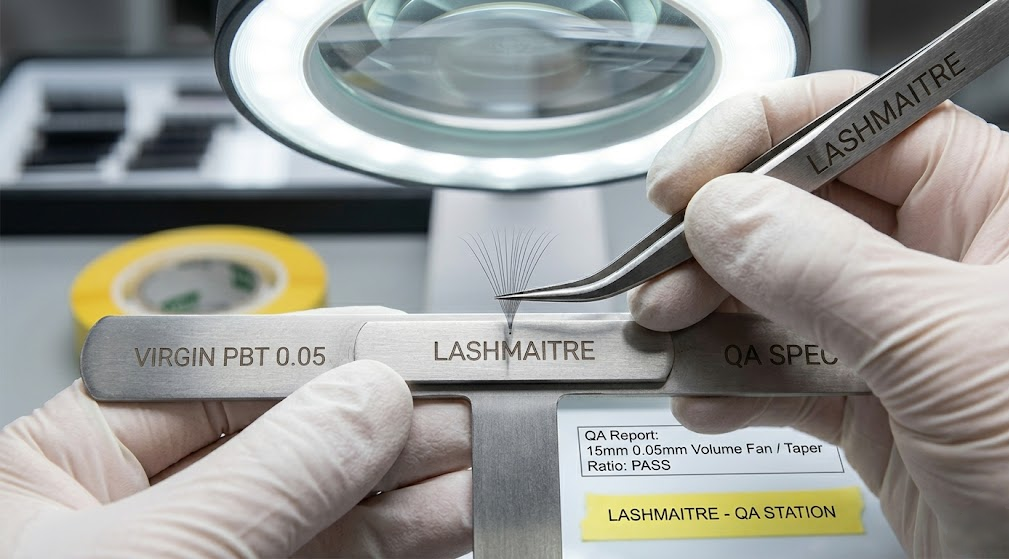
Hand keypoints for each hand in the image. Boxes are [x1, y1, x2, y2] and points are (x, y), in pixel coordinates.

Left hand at [1, 307, 471, 557]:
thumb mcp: (140, 556)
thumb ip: (259, 480)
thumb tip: (365, 400)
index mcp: (65, 465)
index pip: (220, 378)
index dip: (327, 355)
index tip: (410, 343)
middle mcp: (140, 512)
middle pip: (291, 442)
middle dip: (395, 420)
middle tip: (479, 398)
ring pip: (329, 509)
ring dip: (418, 484)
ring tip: (487, 455)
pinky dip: (403, 540)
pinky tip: (451, 514)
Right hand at [629, 70, 1008, 556]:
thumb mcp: (953, 347)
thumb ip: (826, 273)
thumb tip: (722, 215)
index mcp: (991, 201)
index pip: (853, 124)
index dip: (758, 138)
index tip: (683, 181)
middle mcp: (940, 258)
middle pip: (796, 213)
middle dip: (715, 245)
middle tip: (663, 276)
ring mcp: (902, 337)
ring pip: (777, 299)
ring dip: (707, 317)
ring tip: (667, 335)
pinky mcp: (876, 409)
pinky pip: (783, 377)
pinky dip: (732, 387)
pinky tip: (706, 398)